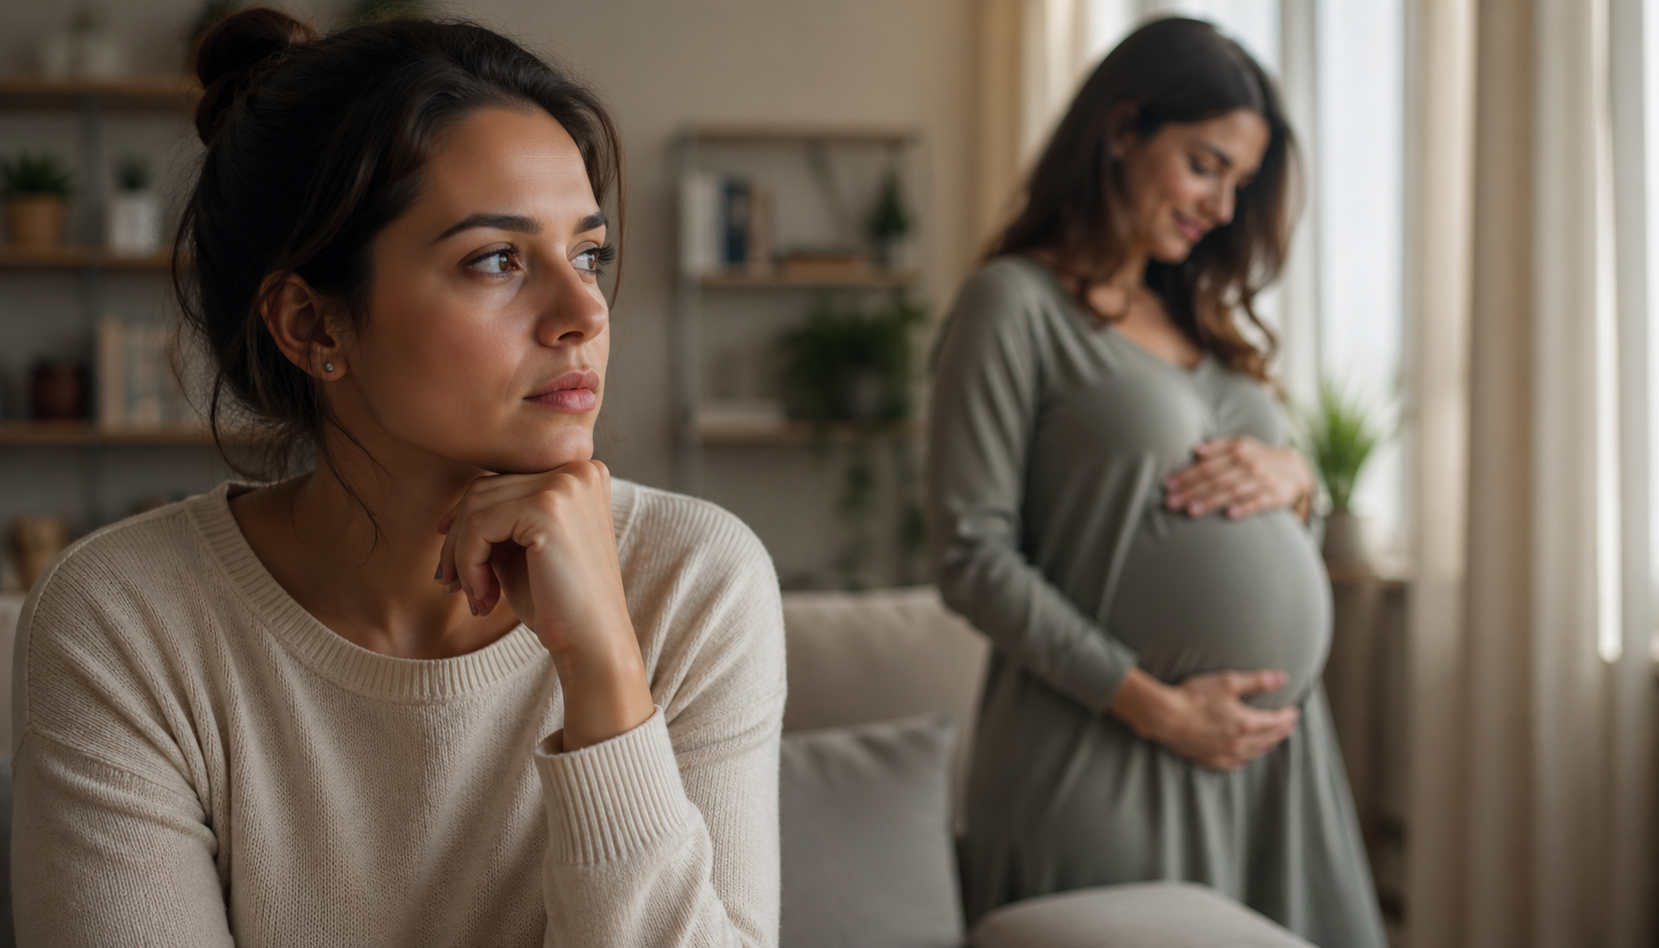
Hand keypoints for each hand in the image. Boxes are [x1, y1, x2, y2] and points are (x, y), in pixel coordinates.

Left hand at [436, 460, 652, 749]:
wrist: (593, 643)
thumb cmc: (559, 601)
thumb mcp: (526, 548)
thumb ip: (501, 518)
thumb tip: (451, 513)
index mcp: (580, 472)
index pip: (502, 479)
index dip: (468, 517)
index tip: (452, 557)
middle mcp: (578, 468)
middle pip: (484, 488)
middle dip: (459, 539)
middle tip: (454, 584)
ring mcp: (564, 485)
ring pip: (475, 506)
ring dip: (462, 556)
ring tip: (476, 596)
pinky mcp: (547, 508)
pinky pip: (479, 526)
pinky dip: (469, 564)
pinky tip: (483, 598)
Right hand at [1107, 667, 1300, 769]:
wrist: (1163, 716)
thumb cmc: (1193, 696)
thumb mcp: (1227, 682)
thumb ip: (1257, 681)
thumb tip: (1283, 678)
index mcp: (1246, 723)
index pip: (1275, 722)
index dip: (1287, 716)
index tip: (1294, 711)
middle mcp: (1238, 743)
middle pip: (1267, 739)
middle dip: (1281, 731)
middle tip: (1289, 725)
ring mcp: (1224, 754)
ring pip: (1254, 753)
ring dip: (1267, 746)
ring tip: (1274, 740)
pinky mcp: (1209, 759)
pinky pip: (1235, 765)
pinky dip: (1246, 759)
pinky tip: (1247, 757)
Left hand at [1163, 436, 1314, 520]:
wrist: (1295, 470)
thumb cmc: (1257, 457)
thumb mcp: (1240, 445)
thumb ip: (1217, 447)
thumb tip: (1195, 450)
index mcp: (1238, 449)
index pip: (1206, 464)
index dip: (1186, 475)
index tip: (1167, 486)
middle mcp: (1249, 463)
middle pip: (1216, 478)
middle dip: (1191, 491)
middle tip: (1171, 503)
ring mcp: (1263, 480)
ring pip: (1233, 491)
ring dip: (1211, 501)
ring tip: (1191, 510)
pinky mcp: (1275, 496)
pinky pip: (1258, 502)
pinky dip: (1245, 508)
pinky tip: (1230, 515)